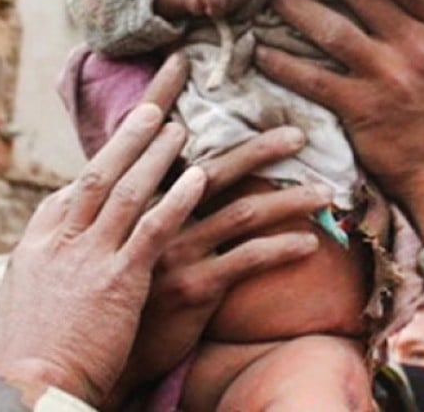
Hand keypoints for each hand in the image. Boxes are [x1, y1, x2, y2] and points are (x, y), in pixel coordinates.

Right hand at [0, 57, 207, 406]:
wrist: (23, 389)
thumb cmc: (27, 354)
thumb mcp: (27, 299)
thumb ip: (49, 267)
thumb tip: (59, 251)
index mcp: (41, 240)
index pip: (77, 186)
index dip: (105, 156)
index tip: (127, 134)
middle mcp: (63, 238)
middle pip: (101, 171)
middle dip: (130, 135)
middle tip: (157, 105)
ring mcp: (90, 257)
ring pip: (128, 190)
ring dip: (157, 155)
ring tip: (181, 128)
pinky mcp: (118, 282)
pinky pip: (153, 229)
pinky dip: (176, 200)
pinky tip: (198, 179)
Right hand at [117, 129, 326, 391]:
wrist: (100, 351)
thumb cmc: (119, 293)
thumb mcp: (116, 241)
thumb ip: (143, 206)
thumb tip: (176, 178)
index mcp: (137, 200)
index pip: (169, 149)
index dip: (178, 107)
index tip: (195, 73)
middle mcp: (154, 217)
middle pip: (214, 170)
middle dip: (260, 149)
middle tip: (298, 135)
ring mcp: (175, 251)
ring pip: (242, 212)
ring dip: (289, 201)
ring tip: (324, 195)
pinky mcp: (194, 287)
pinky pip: (248, 258)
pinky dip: (282, 248)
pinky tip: (309, 244)